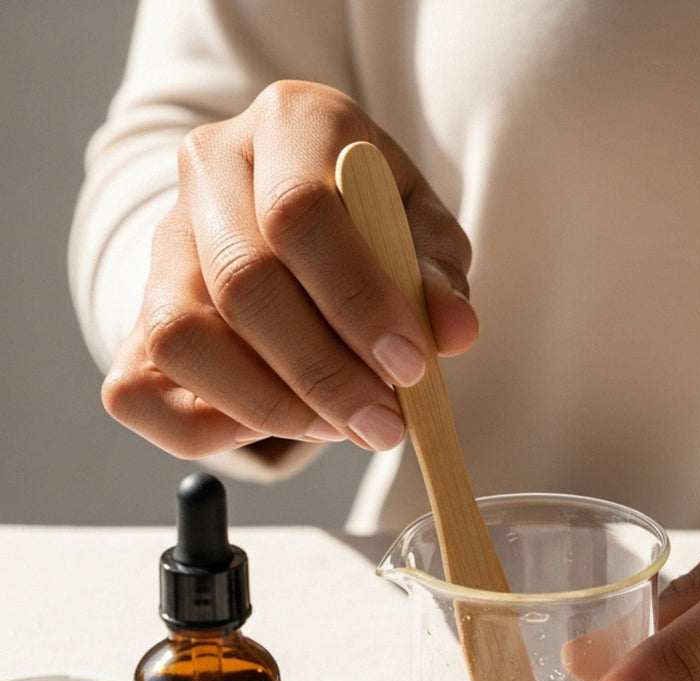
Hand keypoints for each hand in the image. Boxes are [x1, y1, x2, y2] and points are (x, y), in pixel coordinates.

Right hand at [102, 81, 478, 457]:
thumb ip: (438, 278)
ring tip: (340, 426)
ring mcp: (162, 239)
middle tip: (385, 424)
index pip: (302, 211)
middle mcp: (210, 168)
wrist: (309, 223)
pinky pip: (141, 389)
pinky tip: (280, 427)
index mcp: (291, 124)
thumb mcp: (424, 238)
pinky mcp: (135, 311)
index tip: (410, 367)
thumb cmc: (377, 226)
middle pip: (243, 282)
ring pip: (183, 337)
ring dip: (270, 405)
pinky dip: (211, 428)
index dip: (358, 302)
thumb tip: (454, 331)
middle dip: (323, 373)